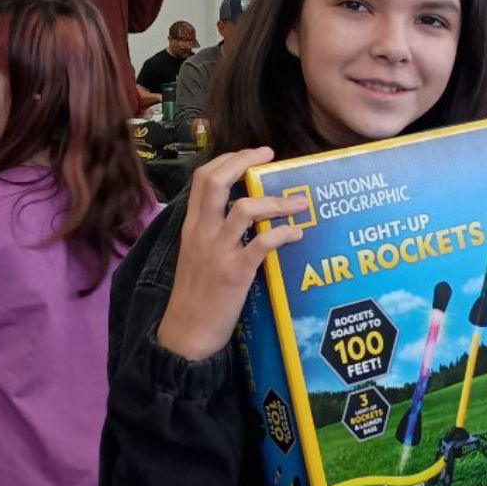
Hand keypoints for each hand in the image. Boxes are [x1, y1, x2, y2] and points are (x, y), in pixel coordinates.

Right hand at [158, 147, 299, 358]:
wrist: (186, 332)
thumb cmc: (197, 293)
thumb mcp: (196, 254)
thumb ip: (213, 230)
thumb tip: (239, 209)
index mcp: (191, 226)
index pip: (201, 179)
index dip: (228, 159)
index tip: (253, 153)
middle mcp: (201, 233)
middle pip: (215, 182)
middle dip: (244, 161)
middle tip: (270, 156)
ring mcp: (217, 251)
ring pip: (244, 209)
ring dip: (277, 201)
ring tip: (300, 203)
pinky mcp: (235, 273)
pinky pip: (262, 244)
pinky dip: (283, 233)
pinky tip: (297, 233)